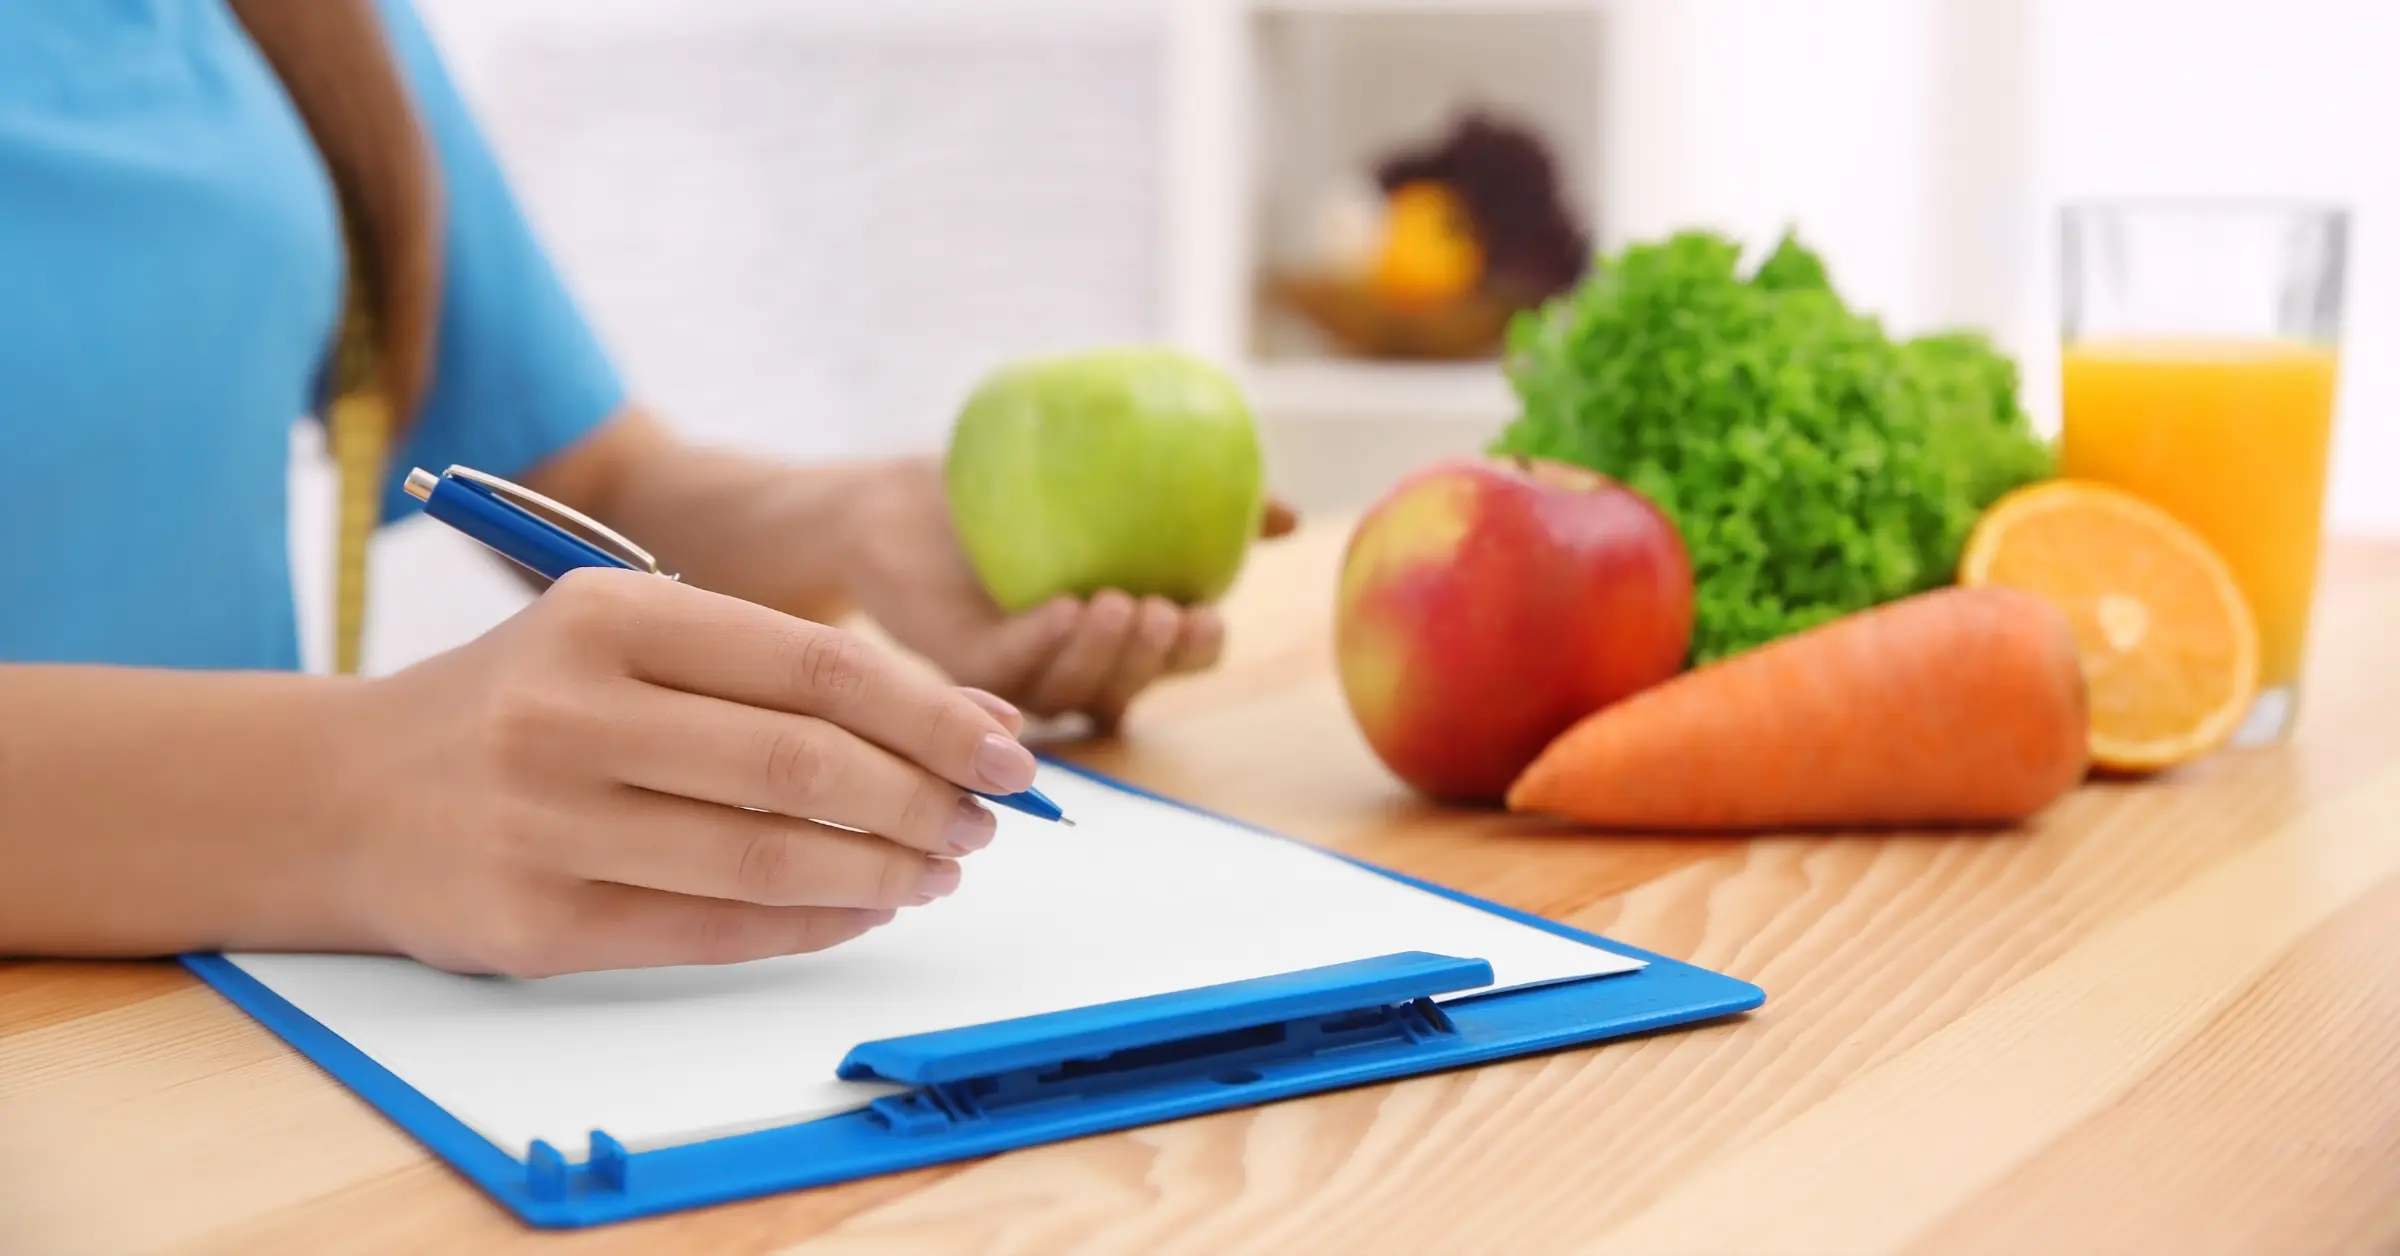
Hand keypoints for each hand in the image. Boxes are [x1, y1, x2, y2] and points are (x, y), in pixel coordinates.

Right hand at [337, 568, 1038, 977]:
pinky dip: (814, 923)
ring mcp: (545, 822)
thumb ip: (780, 672)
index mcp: (605, 617)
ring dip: (884, 870)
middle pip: (804, 764)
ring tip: (938, 866)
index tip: (1009, 751)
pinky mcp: (535, 922)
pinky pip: (716, 929)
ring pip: (769, 856)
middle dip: (924, 799)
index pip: (816, 665)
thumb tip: (968, 721)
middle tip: (984, 822)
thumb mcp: (627, 647)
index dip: (933, 714)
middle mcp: (569, 713)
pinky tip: (864, 907)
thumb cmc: (522, 706)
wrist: (339, 795)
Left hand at [839, 457, 1297, 729]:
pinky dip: (1039, 645)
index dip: (1196, 651)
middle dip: (1154, 662)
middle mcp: (1071, 669)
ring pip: (1071, 692)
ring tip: (1113, 601)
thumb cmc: (1011, 491)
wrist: (898, 500)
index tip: (1207, 612)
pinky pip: (1007, 671)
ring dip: (1101, 656)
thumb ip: (1200, 499)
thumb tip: (1287, 515)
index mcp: (1117, 638)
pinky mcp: (959, 668)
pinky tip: (1059, 606)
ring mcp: (1015, 676)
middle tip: (1162, 609)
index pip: (1175, 662)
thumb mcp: (1110, 482)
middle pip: (1128, 689)